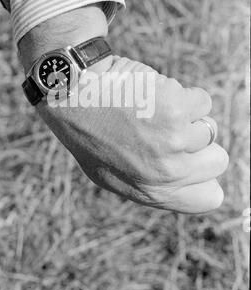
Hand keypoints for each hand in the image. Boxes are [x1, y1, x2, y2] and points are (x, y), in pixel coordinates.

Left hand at [37, 56, 228, 213]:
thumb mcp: (110, 172)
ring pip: (208, 127)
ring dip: (184, 116)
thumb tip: (186, 174)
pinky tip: (151, 94)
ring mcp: (175, 141)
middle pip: (218, 160)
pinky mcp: (178, 109)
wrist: (71, 93)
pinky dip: (181, 94)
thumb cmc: (88, 130)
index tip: (189, 159)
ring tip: (151, 110)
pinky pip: (201, 101)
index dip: (204, 175)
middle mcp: (167, 173)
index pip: (209, 197)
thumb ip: (151, 181)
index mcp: (152, 192)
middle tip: (165, 130)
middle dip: (198, 143)